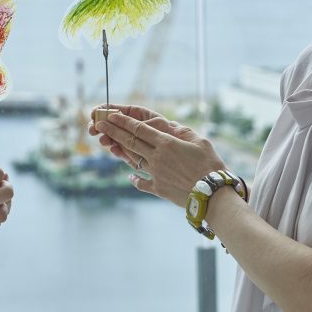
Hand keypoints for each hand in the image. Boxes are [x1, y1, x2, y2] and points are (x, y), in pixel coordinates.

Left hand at [90, 104, 223, 206]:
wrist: (212, 195)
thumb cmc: (210, 166)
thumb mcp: (201, 142)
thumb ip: (184, 132)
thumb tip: (172, 125)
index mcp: (166, 144)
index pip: (139, 129)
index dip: (123, 122)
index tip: (110, 116)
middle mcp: (157, 157)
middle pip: (130, 142)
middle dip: (113, 132)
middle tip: (99, 125)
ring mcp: (156, 174)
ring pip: (133, 159)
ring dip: (120, 151)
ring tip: (109, 144)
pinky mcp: (158, 188)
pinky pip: (142, 182)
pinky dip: (135, 178)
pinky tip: (129, 175)